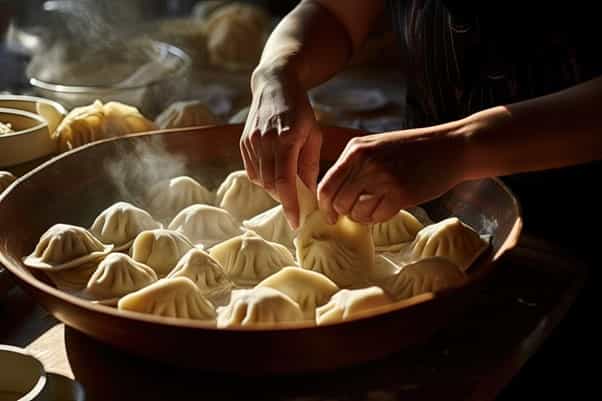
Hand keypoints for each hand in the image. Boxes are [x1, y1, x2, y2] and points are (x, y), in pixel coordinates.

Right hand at [240, 66, 321, 228]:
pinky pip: (252, 171)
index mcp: (286, 139)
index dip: (290, 206)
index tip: (296, 222)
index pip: (285, 182)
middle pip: (272, 184)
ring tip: (287, 183)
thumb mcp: (314, 134)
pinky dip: (263, 178)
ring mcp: (251, 142)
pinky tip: (274, 171)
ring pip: (261, 180)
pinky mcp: (243, 142)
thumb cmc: (300, 110)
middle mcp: (265, 142)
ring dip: (274, 188)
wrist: (275, 84)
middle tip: (297, 203)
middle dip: (284, 198)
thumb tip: (309, 194)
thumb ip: (310, 165)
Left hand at [317, 128, 467, 223]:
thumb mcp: (376, 146)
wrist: (452, 148)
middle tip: (356, 214)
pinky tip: (389, 207)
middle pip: (338, 202)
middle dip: (344, 214)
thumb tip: (333, 195)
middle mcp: (365, 162)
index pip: (326, 185)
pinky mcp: (400, 194)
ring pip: (356, 212)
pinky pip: (377, 217)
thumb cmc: (413, 150)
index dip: (325, 206)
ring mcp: (382, 178)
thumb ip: (354, 165)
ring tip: (375, 209)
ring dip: (363, 217)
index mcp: (355, 149)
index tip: (330, 215)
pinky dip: (379, 218)